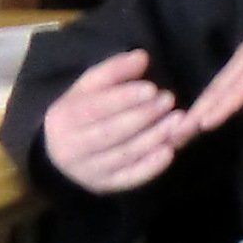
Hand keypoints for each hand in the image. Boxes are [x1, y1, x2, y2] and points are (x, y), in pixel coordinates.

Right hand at [40, 50, 190, 194]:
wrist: (64, 148)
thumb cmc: (83, 110)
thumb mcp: (91, 86)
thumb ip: (115, 70)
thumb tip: (142, 56)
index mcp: (63, 119)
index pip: (94, 108)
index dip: (124, 98)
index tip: (152, 88)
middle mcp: (70, 149)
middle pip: (110, 133)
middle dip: (143, 116)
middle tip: (170, 100)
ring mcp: (87, 171)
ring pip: (124, 155)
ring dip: (154, 138)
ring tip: (178, 120)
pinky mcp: (104, 186)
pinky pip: (130, 178)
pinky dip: (151, 167)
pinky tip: (170, 151)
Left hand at [184, 3, 242, 134]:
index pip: (222, 89)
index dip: (204, 110)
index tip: (187, 133)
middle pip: (214, 90)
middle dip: (193, 116)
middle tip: (172, 139)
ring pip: (221, 90)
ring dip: (199, 114)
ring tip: (178, 136)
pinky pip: (239, 88)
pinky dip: (221, 106)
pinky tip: (205, 123)